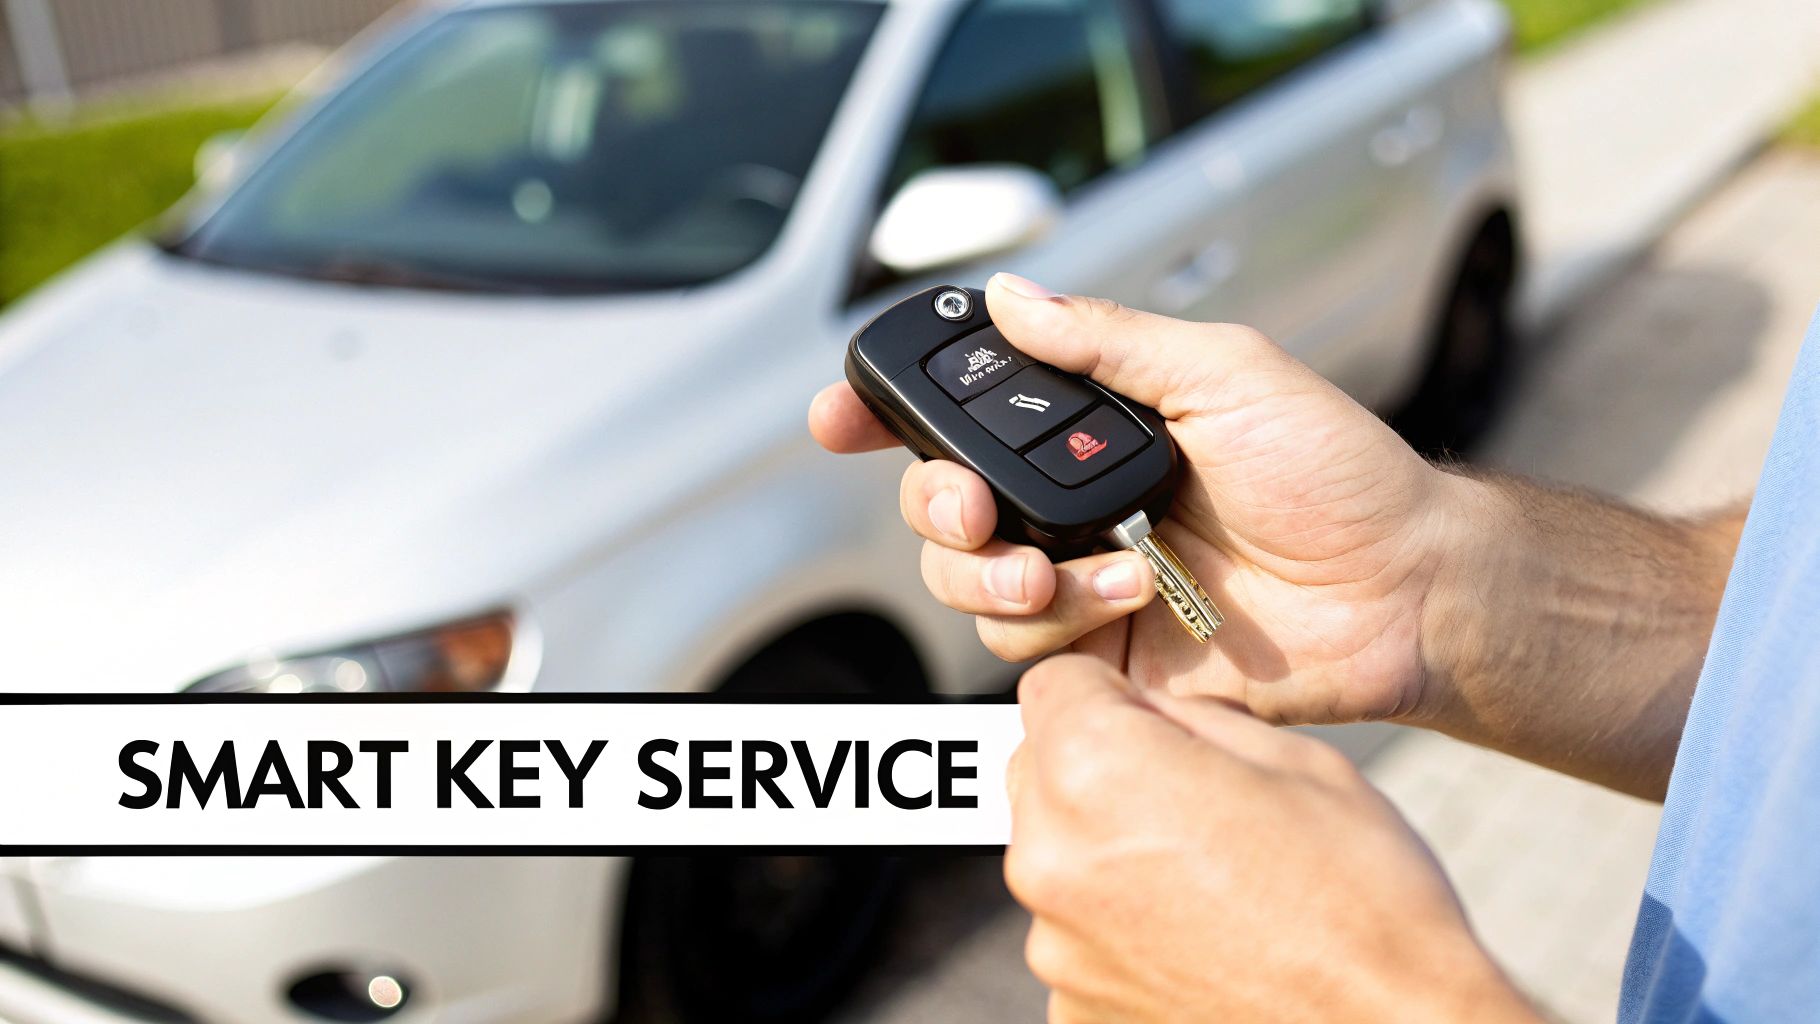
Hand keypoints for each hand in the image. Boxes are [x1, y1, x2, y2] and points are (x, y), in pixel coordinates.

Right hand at [811, 273, 1474, 725]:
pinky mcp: (1103, 658)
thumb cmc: (1333, 470)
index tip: (837, 419)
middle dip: (934, 509)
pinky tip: (1129, 604)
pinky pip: (1021, 656)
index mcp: (1092, 426)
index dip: (885, 416)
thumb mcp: (1225, 373)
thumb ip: (1110, 341)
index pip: (963, 415)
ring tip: (1091, 572)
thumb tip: (1009, 297)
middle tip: (978, 512)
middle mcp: (1072, 503)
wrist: (1402, 588)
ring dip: (1002, 578)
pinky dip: (1056, 628)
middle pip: (936, 507)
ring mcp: (1082, 582)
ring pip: (965, 585)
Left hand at [1005, 655, 1536, 1023]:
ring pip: (1059, 858)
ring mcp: (1056, 947)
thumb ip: (1186, 719)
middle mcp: (1049, 857)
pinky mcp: (1074, 1009)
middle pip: (1040, 772)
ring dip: (1111, 854)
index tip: (1156, 721)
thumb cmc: (1365, 898)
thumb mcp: (1291, 759)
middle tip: (1193, 801)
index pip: (1052, 685)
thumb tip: (1141, 710)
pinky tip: (1203, 943)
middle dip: (1098, 769)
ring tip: (1213, 884)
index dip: (1110, 692)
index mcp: (1094, 769)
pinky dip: (1124, 933)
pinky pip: (1081, 937)